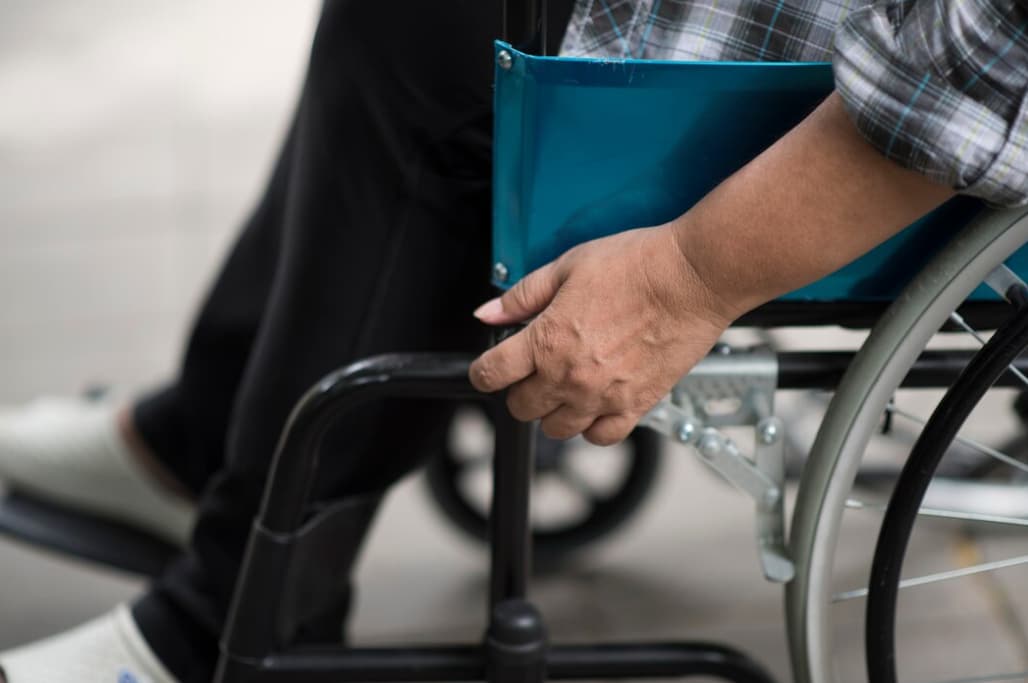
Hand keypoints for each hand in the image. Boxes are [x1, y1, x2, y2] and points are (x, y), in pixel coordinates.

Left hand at [469, 223, 735, 444]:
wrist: (692, 277)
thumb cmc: (636, 265)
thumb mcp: (566, 266)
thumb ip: (522, 296)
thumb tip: (487, 313)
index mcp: (547, 340)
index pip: (491, 374)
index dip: (483, 371)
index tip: (490, 367)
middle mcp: (570, 375)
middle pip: (521, 407)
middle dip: (519, 389)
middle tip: (534, 369)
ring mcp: (602, 396)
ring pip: (557, 429)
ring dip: (553, 410)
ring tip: (566, 385)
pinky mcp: (636, 406)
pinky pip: (600, 436)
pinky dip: (592, 427)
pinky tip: (595, 403)